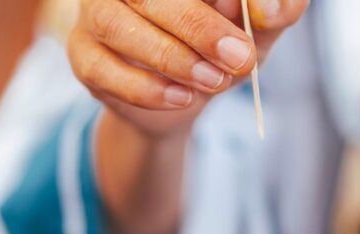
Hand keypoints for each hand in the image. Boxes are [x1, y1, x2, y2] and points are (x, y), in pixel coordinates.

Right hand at [68, 0, 308, 137]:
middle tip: (238, 57)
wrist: (187, 98)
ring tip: (214, 81)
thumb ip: (275, 11)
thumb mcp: (260, 31)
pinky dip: (146, 89)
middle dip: (197, 25)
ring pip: (115, 24)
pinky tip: (183, 98)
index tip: (250, 13)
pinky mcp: (83, 54)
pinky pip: (102, 69)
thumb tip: (266, 6)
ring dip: (171, 57)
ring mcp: (96, 11)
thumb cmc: (224, 49)